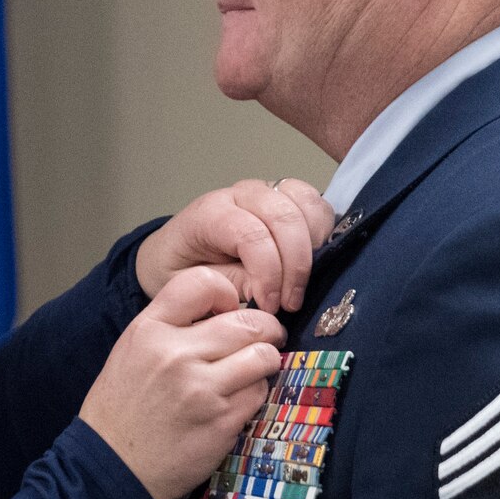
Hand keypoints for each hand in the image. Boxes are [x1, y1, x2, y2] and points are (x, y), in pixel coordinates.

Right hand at [80, 267, 286, 498]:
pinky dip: (255, 394)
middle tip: (267, 337)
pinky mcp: (221, 421)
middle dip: (266, 329)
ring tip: (256, 368)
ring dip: (266, 361)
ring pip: (262, 356)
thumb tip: (222, 311)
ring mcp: (202, 389)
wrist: (112, 467)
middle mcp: (175, 354)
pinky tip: (238, 400)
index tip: (231, 309)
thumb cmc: (121, 410)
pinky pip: (259, 393)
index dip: (227, 293)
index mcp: (149, 331)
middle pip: (248, 322)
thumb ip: (171, 326)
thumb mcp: (131, 352)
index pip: (203, 283)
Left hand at [135, 178, 335, 313]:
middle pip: (284, 216)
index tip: (272, 307)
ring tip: (302, 282)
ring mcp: (267, 192)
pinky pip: (317, 204)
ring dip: (314, 247)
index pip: (250, 234)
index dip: (268, 273)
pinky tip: (313, 262)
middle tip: (291, 303)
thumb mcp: (193, 286)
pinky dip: (324, 232)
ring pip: (307, 204)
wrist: (175, 253)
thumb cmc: (181, 269)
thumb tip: (271, 293)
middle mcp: (241, 194)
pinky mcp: (287, 198)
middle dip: (295, 265)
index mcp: (210, 213)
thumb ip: (232, 285)